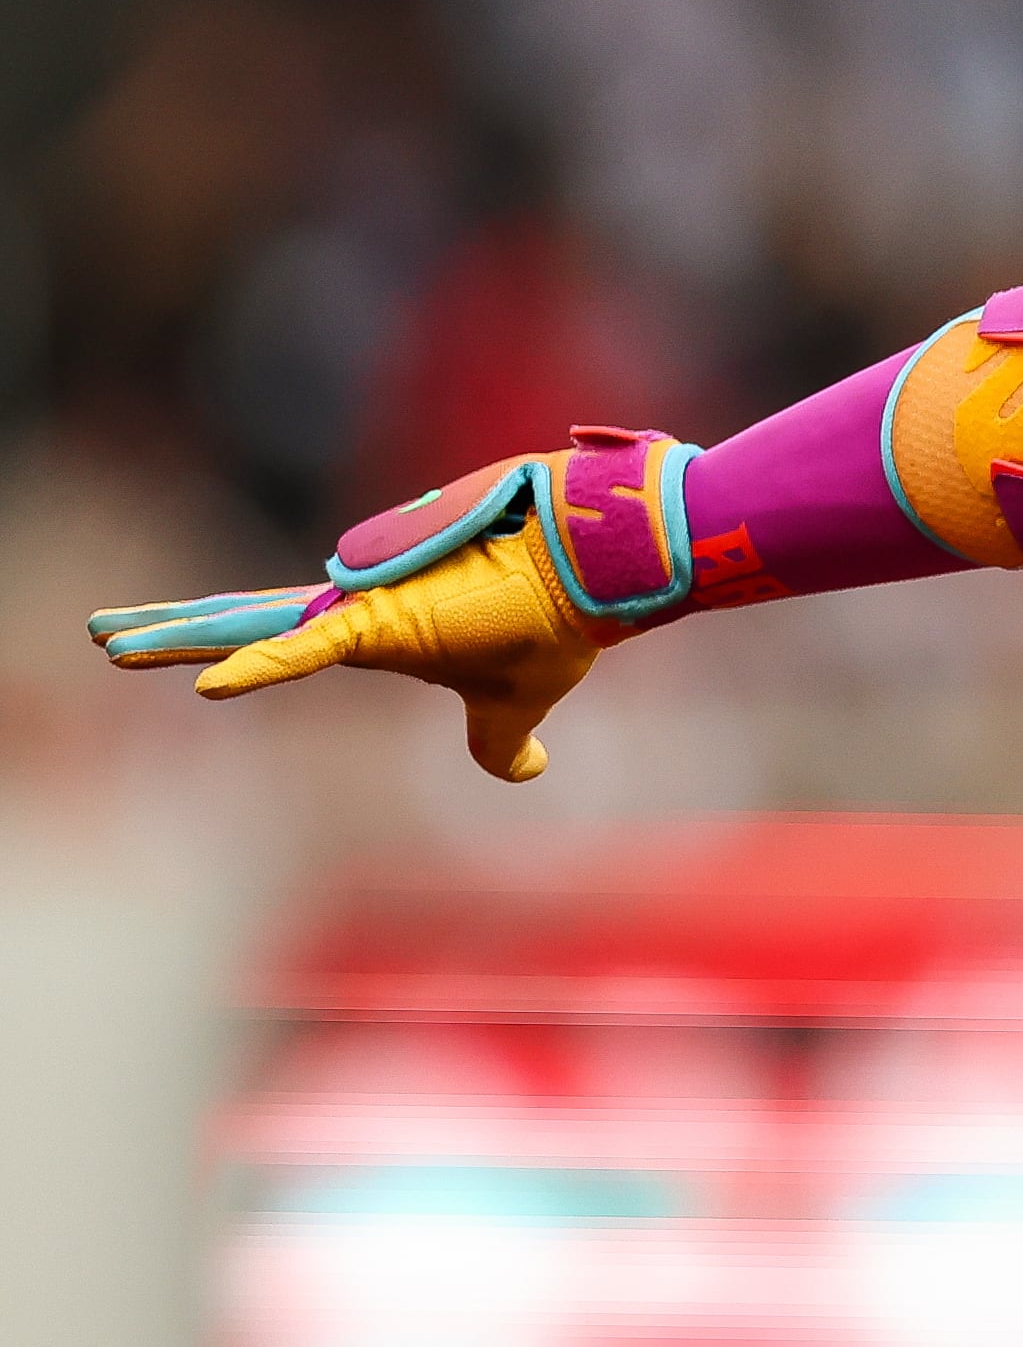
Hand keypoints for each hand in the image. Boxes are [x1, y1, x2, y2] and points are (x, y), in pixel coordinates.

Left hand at [89, 435, 692, 779]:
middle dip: (170, 629)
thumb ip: (501, 742)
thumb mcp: (519, 703)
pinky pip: (308, 650)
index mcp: (373, 630)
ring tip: (105, 642)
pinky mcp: (383, 618)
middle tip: (102, 634)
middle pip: (243, 622)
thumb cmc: (558, 624)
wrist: (595, 574)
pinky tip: (203, 692)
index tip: (167, 647)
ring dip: (175, 637)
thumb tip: (524, 772)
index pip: (278, 638)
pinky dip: (256, 670)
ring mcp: (361, 607)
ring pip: (248, 624)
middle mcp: (353, 611)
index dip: (223, 644)